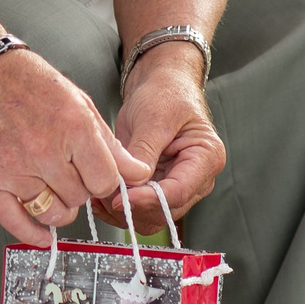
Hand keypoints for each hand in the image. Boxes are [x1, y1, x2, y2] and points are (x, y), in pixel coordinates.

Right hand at [0, 48, 156, 246]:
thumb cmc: (33, 85)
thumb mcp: (81, 105)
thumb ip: (110, 145)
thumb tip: (137, 174)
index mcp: (74, 128)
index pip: (106, 182)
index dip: (105, 182)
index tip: (96, 175)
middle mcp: (44, 151)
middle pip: (80, 198)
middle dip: (80, 189)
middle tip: (67, 171)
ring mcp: (15, 168)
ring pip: (53, 213)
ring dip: (59, 208)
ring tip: (53, 188)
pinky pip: (15, 221)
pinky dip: (32, 233)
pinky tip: (42, 235)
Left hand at [109, 53, 226, 232]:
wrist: (159, 87)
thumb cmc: (165, 94)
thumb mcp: (154, 117)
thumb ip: (145, 151)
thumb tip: (132, 184)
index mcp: (206, 158)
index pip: (178, 191)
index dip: (148, 199)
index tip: (120, 198)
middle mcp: (197, 178)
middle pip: (166, 210)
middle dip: (133, 206)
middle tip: (102, 194)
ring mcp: (177, 185)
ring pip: (152, 216)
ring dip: (125, 211)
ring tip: (98, 196)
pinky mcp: (157, 187)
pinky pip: (140, 209)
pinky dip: (120, 208)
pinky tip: (100, 198)